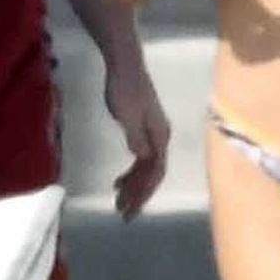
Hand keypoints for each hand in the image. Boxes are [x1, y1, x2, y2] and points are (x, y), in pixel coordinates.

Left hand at [104, 55, 170, 219]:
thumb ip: (136, 137)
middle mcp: (160, 138)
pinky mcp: (143, 129)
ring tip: (118, 201)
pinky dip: (131, 172)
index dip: (144, 193)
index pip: (155, 172)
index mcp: (159, 136)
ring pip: (146, 168)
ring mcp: (152, 134)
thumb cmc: (124, 89)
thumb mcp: (128, 115)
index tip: (131, 210)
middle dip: (138, 195)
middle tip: (122, 213)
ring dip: (134, 186)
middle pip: (152, 174)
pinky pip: (141, 158)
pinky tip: (120, 181)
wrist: (124, 65)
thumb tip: (143, 158)